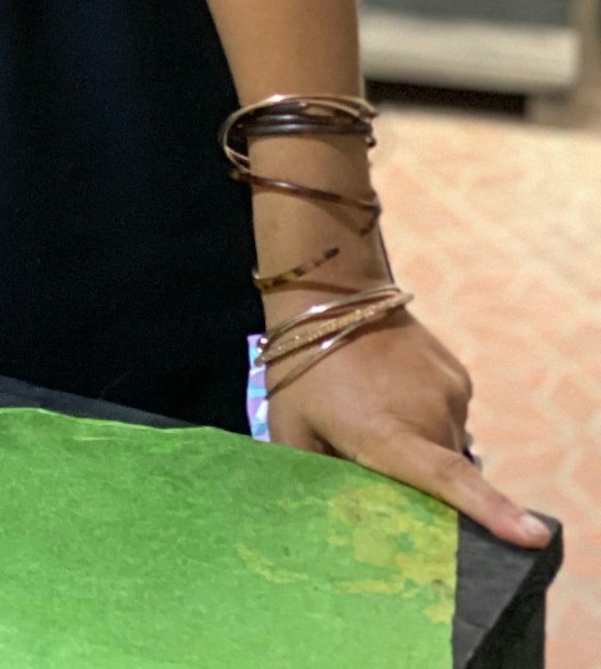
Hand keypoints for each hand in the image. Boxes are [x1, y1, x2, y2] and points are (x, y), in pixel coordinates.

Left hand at [266, 307, 549, 548]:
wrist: (330, 291)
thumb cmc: (302, 368)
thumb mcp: (293, 430)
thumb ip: (318, 478)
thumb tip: (338, 515)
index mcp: (391, 435)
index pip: (450, 482)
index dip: (493, 513)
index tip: (534, 536)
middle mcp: (430, 415)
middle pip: (444, 476)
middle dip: (420, 482)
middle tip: (377, 459)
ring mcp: (449, 391)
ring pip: (448, 444)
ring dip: (424, 444)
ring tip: (379, 414)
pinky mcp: (458, 374)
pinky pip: (450, 414)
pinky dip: (429, 417)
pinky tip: (394, 394)